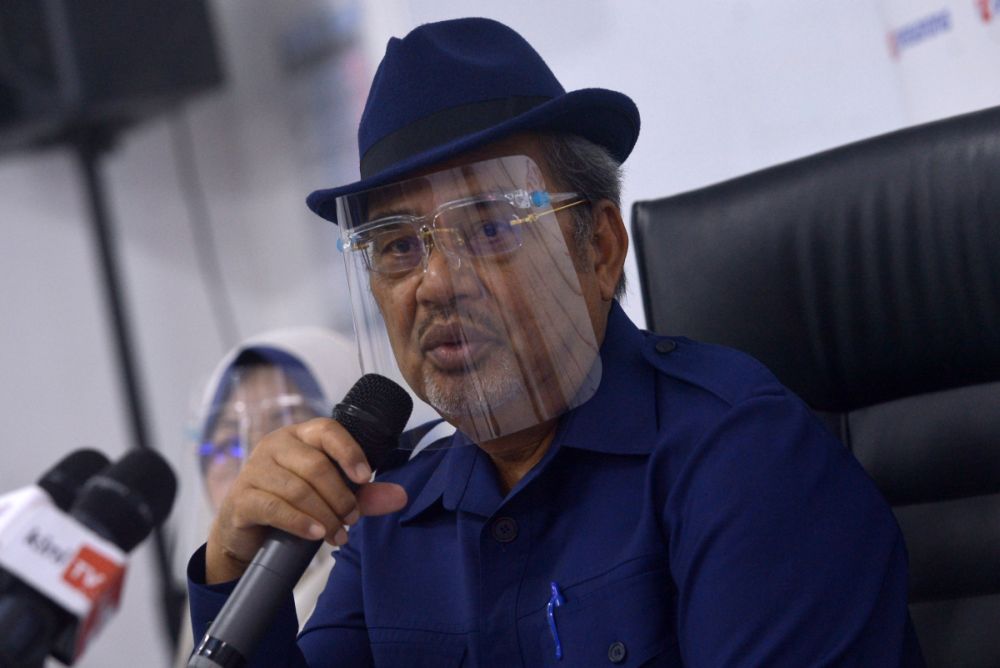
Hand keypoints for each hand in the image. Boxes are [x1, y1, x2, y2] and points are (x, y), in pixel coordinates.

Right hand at [204, 417, 407, 583]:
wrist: (247, 533)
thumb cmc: (292, 505)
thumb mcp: (332, 497)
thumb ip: (365, 495)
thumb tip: (401, 497)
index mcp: (300, 435)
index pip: (327, 430)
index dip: (349, 452)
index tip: (365, 477)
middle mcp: (275, 445)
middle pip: (316, 465)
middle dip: (340, 496)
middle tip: (352, 519)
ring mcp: (254, 469)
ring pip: (297, 489)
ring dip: (324, 515)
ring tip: (339, 534)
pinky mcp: (241, 498)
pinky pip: (274, 507)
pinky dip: (300, 523)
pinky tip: (316, 534)